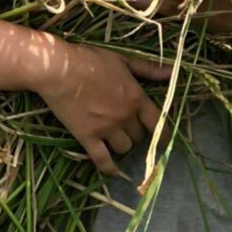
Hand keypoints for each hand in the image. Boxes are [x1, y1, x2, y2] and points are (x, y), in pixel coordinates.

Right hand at [34, 40, 170, 175]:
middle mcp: (125, 116)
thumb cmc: (92, 60)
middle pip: (139, 136)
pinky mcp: (87, 137)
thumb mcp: (123, 60)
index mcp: (136, 97)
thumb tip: (172, 72)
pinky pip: (102, 160)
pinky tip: (112, 171)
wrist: (60, 69)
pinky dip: (109, 168)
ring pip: (124, 148)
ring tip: (116, 139)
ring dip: (123, 145)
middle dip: (136, 133)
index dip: (163, 134)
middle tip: (128, 128)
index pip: (158, 122)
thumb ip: (148, 69)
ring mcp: (107, 128)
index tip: (163, 141)